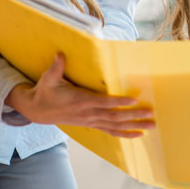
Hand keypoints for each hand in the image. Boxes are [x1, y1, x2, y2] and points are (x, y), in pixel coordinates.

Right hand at [5, 53, 154, 137]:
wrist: (37, 110)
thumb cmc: (46, 92)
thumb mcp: (49, 78)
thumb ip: (57, 67)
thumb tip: (60, 54)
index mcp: (81, 101)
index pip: (104, 102)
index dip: (119, 102)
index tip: (134, 100)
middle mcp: (88, 113)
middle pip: (114, 116)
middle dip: (133, 115)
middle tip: (150, 113)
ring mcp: (91, 121)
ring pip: (115, 126)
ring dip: (134, 125)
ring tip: (151, 125)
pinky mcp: (92, 125)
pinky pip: (110, 132)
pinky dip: (125, 134)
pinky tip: (138, 134)